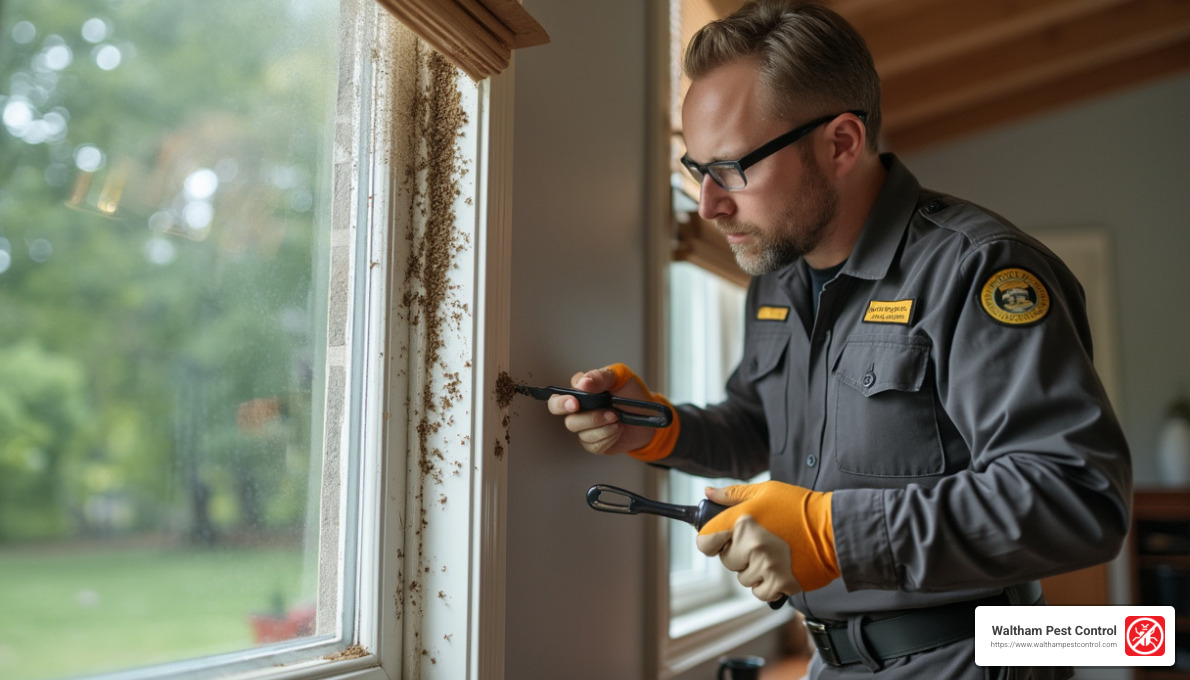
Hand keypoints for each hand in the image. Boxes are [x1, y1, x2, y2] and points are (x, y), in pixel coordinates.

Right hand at [546, 364, 664, 455]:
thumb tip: (583, 383)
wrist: (648, 416)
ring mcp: (585, 428)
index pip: (559, 396)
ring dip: (603, 426)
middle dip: (585, 419)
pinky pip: (593, 445)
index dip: (562, 401)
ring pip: (582, 433)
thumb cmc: (631, 393)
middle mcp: (579, 410)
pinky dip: (608, 437)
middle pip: (568, 419)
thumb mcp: (620, 377)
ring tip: (618, 418)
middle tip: (606, 415)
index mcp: (580, 391)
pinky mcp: (593, 443)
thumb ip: (601, 377)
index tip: (575, 402)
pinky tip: (618, 429)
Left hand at [696, 480, 837, 601]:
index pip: (705, 541)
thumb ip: (733, 495)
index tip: (719, 541)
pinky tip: (779, 569)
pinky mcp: (781, 584)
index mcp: (743, 520)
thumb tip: (709, 493)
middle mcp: (752, 544)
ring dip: (753, 570)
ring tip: (773, 554)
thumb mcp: (766, 491)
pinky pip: (759, 592)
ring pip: (743, 578)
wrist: (834, 528)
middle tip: (759, 542)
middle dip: (738, 554)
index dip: (711, 542)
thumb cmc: (800, 508)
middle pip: (726, 561)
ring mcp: (766, 566)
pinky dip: (766, 585)